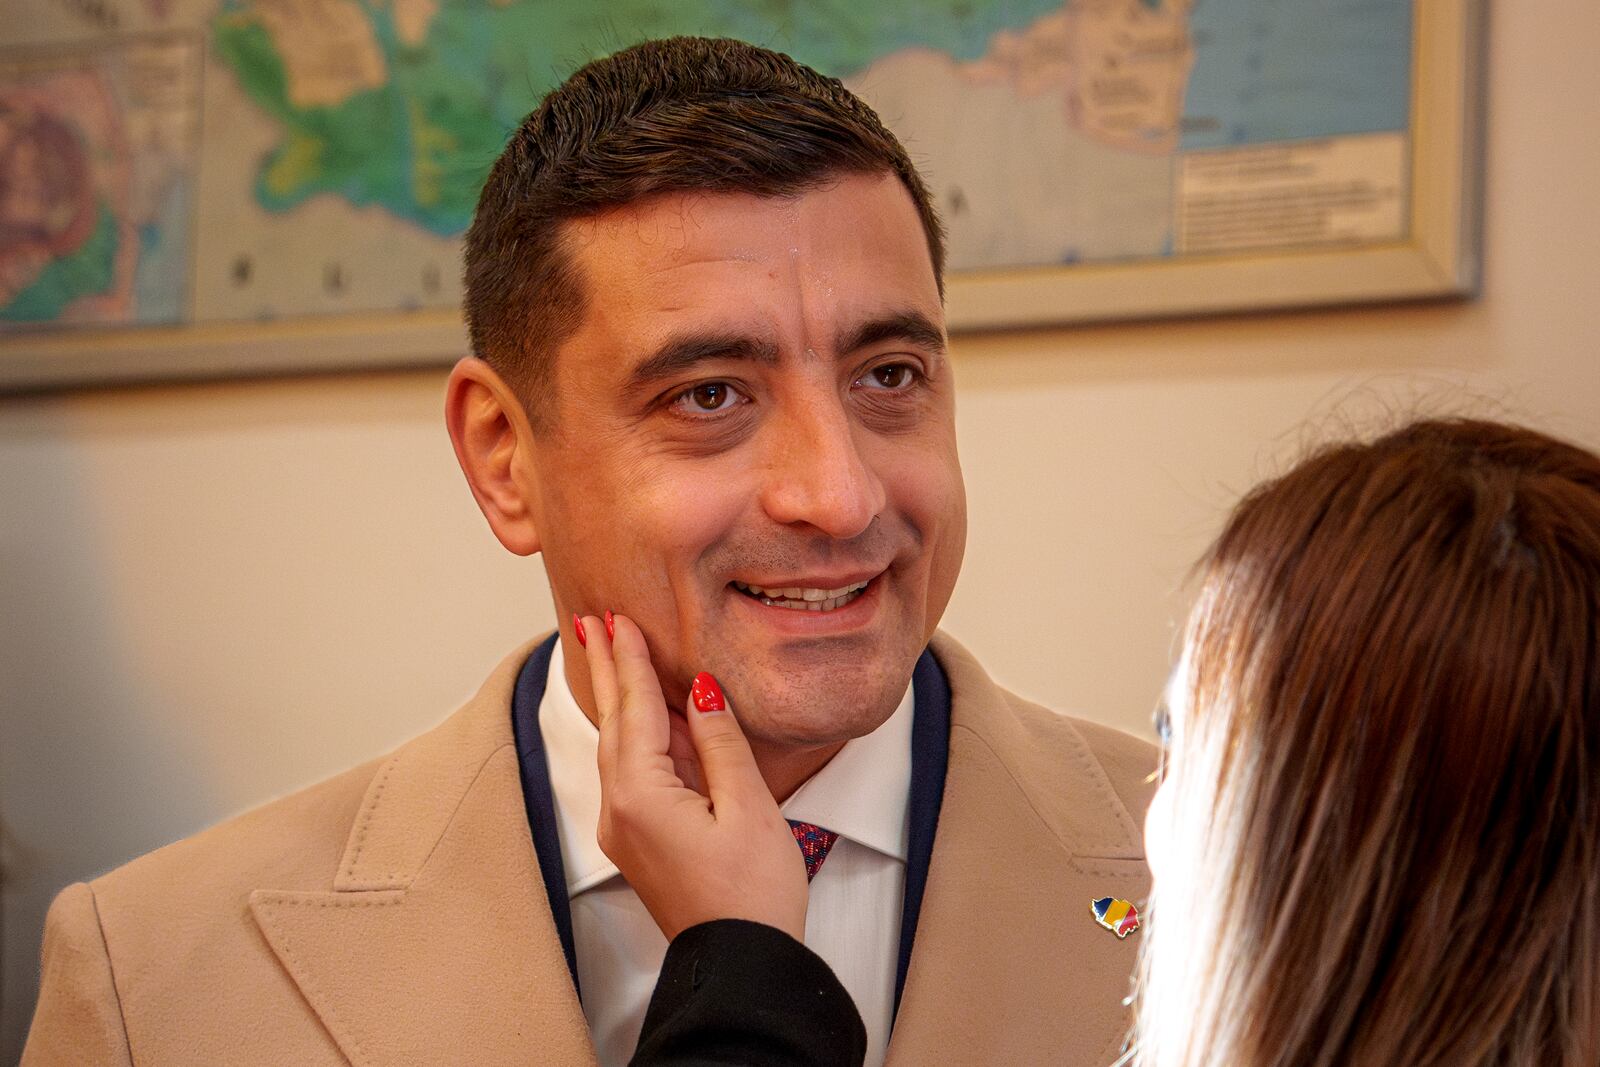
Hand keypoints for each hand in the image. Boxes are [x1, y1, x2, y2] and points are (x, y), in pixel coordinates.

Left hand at [580, 612, 808, 941]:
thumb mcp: (748, 807)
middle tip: (593, 621)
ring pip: (620, 748)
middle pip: (614, 722)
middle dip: (608, 670)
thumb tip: (701, 691)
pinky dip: (637, 736)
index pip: (635, 708)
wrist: (740, 963)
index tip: (617, 618)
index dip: (629, 660)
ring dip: (620, 700)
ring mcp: (625, 829)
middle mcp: (620, 810)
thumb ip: (720, 742)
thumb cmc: (752, 895)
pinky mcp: (641, 842)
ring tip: (614, 656)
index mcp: (641, 795)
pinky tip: (649, 719)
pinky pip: (632, 773)